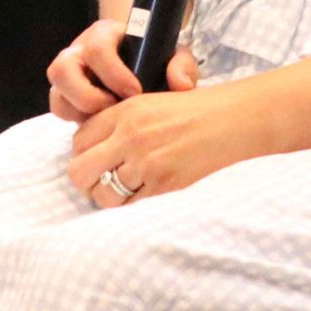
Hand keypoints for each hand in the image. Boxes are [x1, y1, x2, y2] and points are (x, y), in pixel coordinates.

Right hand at [46, 16, 200, 121]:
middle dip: (86, 95)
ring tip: (106, 122)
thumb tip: (181, 85)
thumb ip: (182, 65)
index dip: (113, 73)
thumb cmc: (156, 58)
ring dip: (79, 112)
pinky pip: (60, 111)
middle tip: (113, 109)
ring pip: (56, 94)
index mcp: (104, 35)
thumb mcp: (174, 56)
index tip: (136, 92)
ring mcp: (70, 76)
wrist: (145, 64)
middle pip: (61, 68)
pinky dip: (78, 122)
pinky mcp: (68, 98)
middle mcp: (79, 52)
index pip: (96, 48)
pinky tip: (102, 127)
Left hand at [66, 64, 256, 209]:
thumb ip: (119, 122)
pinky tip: (143, 195)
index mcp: (125, 111)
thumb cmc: (194, 111)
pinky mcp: (164, 185)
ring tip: (123, 192)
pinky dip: (132, 207)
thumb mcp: (150, 102)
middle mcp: (130, 136)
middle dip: (87, 181)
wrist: (232, 121)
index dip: (83, 154)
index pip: (78, 141)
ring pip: (102, 195)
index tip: (95, 160)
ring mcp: (146, 163)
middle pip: (80, 171)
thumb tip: (93, 149)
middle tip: (101, 181)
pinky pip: (131, 207)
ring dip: (108, 198)